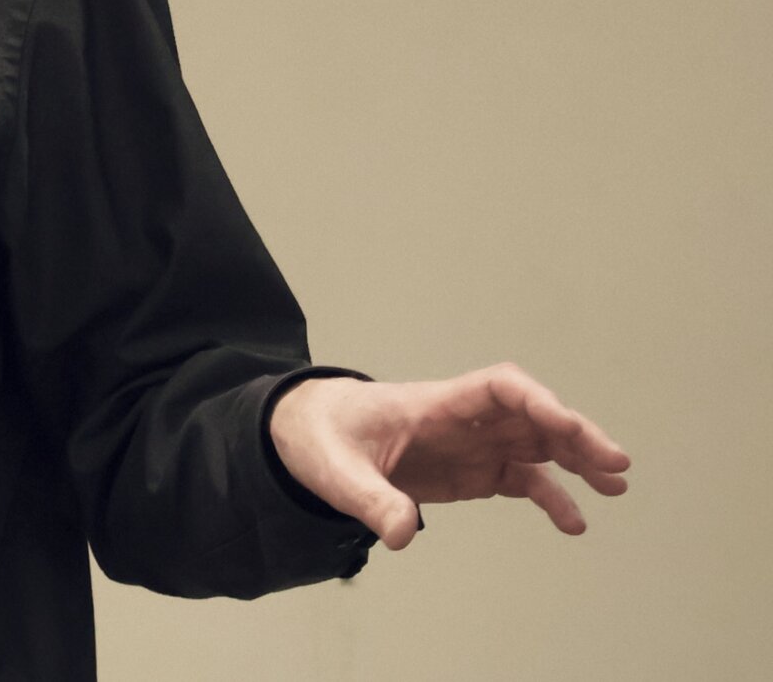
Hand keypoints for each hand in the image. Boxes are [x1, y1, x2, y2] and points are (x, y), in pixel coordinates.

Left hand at [269, 363, 631, 549]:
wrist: (306, 432)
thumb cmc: (320, 435)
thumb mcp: (336, 470)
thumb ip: (370, 499)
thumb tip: (403, 535)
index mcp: (434, 404)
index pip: (498, 387)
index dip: (535, 401)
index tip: (564, 424)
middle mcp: (463, 420)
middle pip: (530, 415)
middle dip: (574, 433)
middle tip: (616, 463)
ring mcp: (471, 444)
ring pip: (536, 444)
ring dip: (577, 460)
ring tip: (617, 485)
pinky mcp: (471, 471)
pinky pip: (521, 479)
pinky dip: (551, 496)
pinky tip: (574, 523)